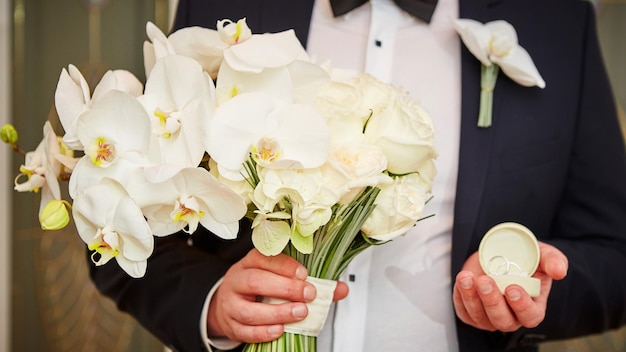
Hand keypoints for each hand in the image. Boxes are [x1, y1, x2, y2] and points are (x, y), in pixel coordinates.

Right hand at [207, 249, 348, 342]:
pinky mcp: (230, 325)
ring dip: (277, 313)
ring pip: (249, 310)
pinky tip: (280, 330)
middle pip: (255, 281)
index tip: (304, 274)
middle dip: (285, 288)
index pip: (264, 258)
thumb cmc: (259, 288)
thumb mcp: (278, 277)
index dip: (285, 265)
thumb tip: (341, 289)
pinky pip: (244, 331)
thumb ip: (311, 283)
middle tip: (308, 294)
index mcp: (250, 263)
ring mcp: (231, 304)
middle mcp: (237, 281)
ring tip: (300, 313)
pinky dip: (263, 332)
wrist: (228, 304)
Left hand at [452, 241, 567, 331]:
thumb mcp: (542, 255)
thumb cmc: (526, 259)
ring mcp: (489, 316)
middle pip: (502, 320)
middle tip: (486, 281)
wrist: (501, 254)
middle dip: (493, 302)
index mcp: (532, 307)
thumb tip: (560, 271)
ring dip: (472, 297)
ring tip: (467, 278)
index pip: (529, 316)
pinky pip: (463, 310)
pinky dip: (460, 295)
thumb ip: (553, 261)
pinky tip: (462, 280)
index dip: (521, 305)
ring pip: (480, 316)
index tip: (512, 288)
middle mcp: (511, 316)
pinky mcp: (471, 312)